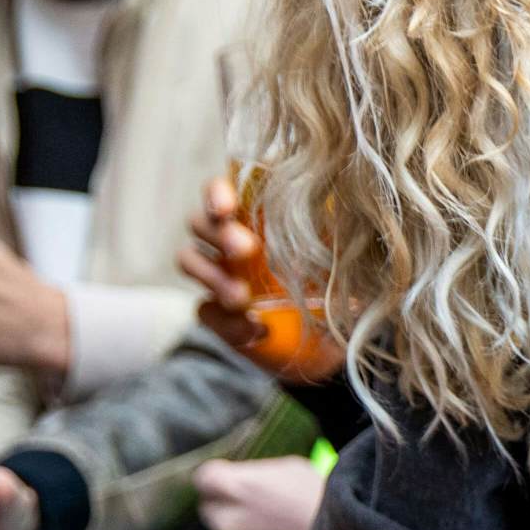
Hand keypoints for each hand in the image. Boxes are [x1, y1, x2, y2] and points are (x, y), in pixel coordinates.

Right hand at [179, 177, 340, 382]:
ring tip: (243, 297)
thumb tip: (331, 197)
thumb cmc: (336, 279)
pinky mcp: (218, 316)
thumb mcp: (339, 249)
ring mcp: (219, 277)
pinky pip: (205, 312)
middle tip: (247, 250)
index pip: (221, 191)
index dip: (216, 193)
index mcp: (255, 217)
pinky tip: (256, 330)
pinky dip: (226, 321)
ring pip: (189, 260)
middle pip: (199, 222)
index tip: (227, 208)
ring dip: (212, 276)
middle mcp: (229, 242)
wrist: (334, 338)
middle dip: (219, 233)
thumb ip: (327, 224)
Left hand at [195, 456, 327, 529]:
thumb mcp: (287, 467)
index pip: (205, 478)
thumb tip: (238, 477)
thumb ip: (253, 473)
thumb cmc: (318, 496)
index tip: (228, 477)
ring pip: (221, 527)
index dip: (218, 476)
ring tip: (266, 518)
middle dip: (224, 501)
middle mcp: (229, 517)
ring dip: (234, 521)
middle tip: (250, 498)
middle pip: (209, 504)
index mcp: (238, 486)